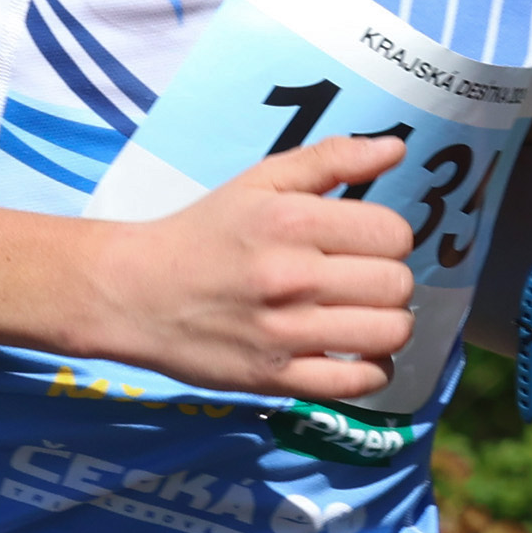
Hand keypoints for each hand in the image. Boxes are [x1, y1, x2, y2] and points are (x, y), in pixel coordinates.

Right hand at [85, 135, 414, 397]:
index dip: (388, 237)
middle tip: (361, 282)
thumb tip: (396, 149)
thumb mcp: (260, 181)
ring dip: (388, 326)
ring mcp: (284, 333)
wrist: (134, 292)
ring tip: (363, 317)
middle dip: (389, 281)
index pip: (394, 234)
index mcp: (292, 220)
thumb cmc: (204, 233)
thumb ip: (330, 159)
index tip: (363, 244)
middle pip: (397, 285)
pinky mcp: (275, 377)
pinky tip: (356, 353)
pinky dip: (372, 371)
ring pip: (389, 333)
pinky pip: (358, 383)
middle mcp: (291, 277)